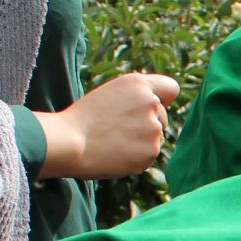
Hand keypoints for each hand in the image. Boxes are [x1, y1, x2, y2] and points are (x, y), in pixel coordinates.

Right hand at [35, 71, 178, 181]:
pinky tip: (115, 153)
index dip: (163, 99)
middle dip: (147, 123)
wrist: (69, 143)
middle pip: (162, 117)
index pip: (171, 88)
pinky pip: (148, 155)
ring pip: (156, 137)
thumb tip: (159, 109)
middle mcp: (151, 102)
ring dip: (141, 141)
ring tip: (113, 140)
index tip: (153, 107)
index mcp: (138, 84)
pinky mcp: (151, 151)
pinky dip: (135, 157)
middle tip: (116, 128)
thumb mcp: (110, 94)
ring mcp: (154, 128)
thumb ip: (136, 97)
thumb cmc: (84, 119)